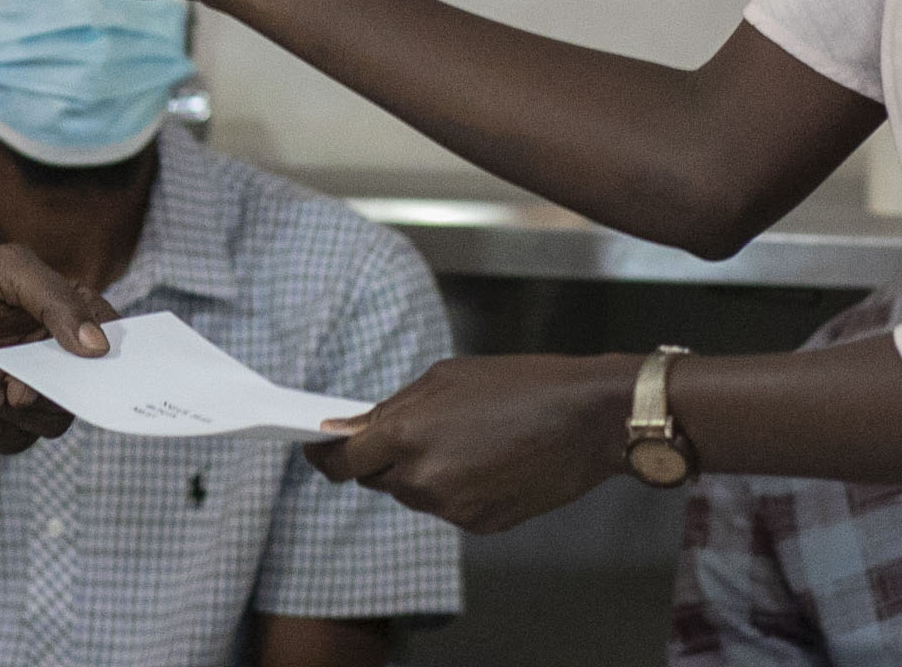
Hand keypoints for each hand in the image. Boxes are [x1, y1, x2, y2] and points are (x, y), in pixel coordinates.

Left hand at [0, 244, 116, 454]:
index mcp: (56, 316)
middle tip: (30, 383)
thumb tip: (99, 347)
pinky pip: (13, 441)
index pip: (107, 338)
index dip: (115, 353)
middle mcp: (42, 359)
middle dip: (65, 393)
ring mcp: (14, 392)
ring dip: (29, 410)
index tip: (103, 361)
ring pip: (52, 422)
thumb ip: (54, 301)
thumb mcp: (5, 271)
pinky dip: (1, 425)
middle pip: (84, 391)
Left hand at [301, 354, 633, 532]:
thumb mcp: (445, 376)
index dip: (323, 458)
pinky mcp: (478, 525)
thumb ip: (394, 407)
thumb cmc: (521, 385)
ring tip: (468, 439)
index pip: (341, 462)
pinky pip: (449, 508)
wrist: (586, 420)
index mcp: (406, 434)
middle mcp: (422, 478)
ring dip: (424, 472)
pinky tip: (490, 462)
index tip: (315, 450)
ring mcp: (451, 508)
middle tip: (418, 430)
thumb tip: (354, 429)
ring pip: (414, 494)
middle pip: (377, 479)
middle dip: (384, 458)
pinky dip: (457, 489)